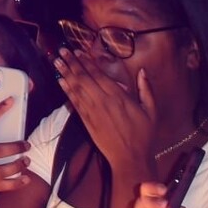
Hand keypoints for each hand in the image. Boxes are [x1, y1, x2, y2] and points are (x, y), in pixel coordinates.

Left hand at [55, 45, 157, 175]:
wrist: (130, 157)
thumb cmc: (143, 134)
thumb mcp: (151, 111)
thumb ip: (146, 90)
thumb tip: (143, 71)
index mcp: (119, 97)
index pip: (99, 75)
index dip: (87, 62)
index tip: (78, 51)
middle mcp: (103, 101)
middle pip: (84, 78)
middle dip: (72, 63)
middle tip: (62, 50)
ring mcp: (92, 111)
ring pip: (76, 88)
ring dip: (65, 73)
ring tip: (56, 60)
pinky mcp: (86, 121)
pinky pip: (75, 102)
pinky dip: (67, 91)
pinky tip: (60, 81)